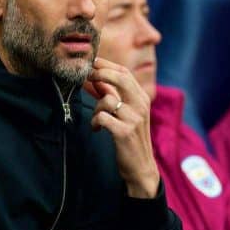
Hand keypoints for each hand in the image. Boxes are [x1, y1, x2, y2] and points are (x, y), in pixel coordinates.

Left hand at [86, 57, 159, 197]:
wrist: (141, 167)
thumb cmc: (130, 138)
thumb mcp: (126, 113)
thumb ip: (112, 95)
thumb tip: (95, 78)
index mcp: (142, 98)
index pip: (124, 72)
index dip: (106, 65)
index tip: (90, 63)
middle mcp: (141, 105)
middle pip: (120, 78)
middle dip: (100, 74)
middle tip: (86, 77)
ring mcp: (134, 118)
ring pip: (107, 100)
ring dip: (96, 109)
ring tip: (97, 119)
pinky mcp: (125, 132)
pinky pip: (102, 117)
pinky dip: (95, 122)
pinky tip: (97, 129)